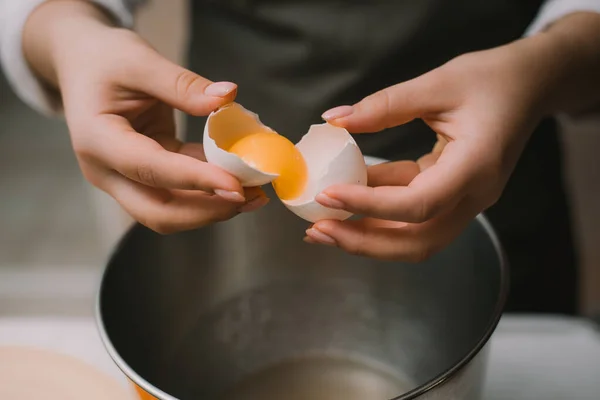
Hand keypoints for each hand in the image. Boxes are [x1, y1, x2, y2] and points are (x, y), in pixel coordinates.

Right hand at [23, 1, 267, 233]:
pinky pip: (179, 192)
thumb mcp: (140, 60)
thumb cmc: (104, 58)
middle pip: (157, 211)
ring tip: (255, 193)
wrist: (82, 64)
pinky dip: (209, 190)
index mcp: (97, 140)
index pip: (150, 169)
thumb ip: (183, 84)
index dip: (195, 180)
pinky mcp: (145, 175)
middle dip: (206, 211)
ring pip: (170, 210)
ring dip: (212, 207)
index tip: (237, 185)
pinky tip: (239, 179)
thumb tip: (228, 98)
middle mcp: (107, 170)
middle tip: (250, 196)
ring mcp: (124, 178)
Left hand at [305, 38, 553, 260]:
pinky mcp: (454, 195)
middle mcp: (474, 195)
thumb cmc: (492, 79)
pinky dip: (379, 212)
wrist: (530, 87)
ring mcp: (465, 200)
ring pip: (415, 237)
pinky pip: (414, 215)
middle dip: (364, 241)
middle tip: (318, 231)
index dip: (370, 205)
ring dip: (368, 235)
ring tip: (323, 225)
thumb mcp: (438, 83)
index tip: (328, 195)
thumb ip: (385, 105)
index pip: (418, 205)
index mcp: (475, 167)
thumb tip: (334, 120)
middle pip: (417, 241)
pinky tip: (346, 196)